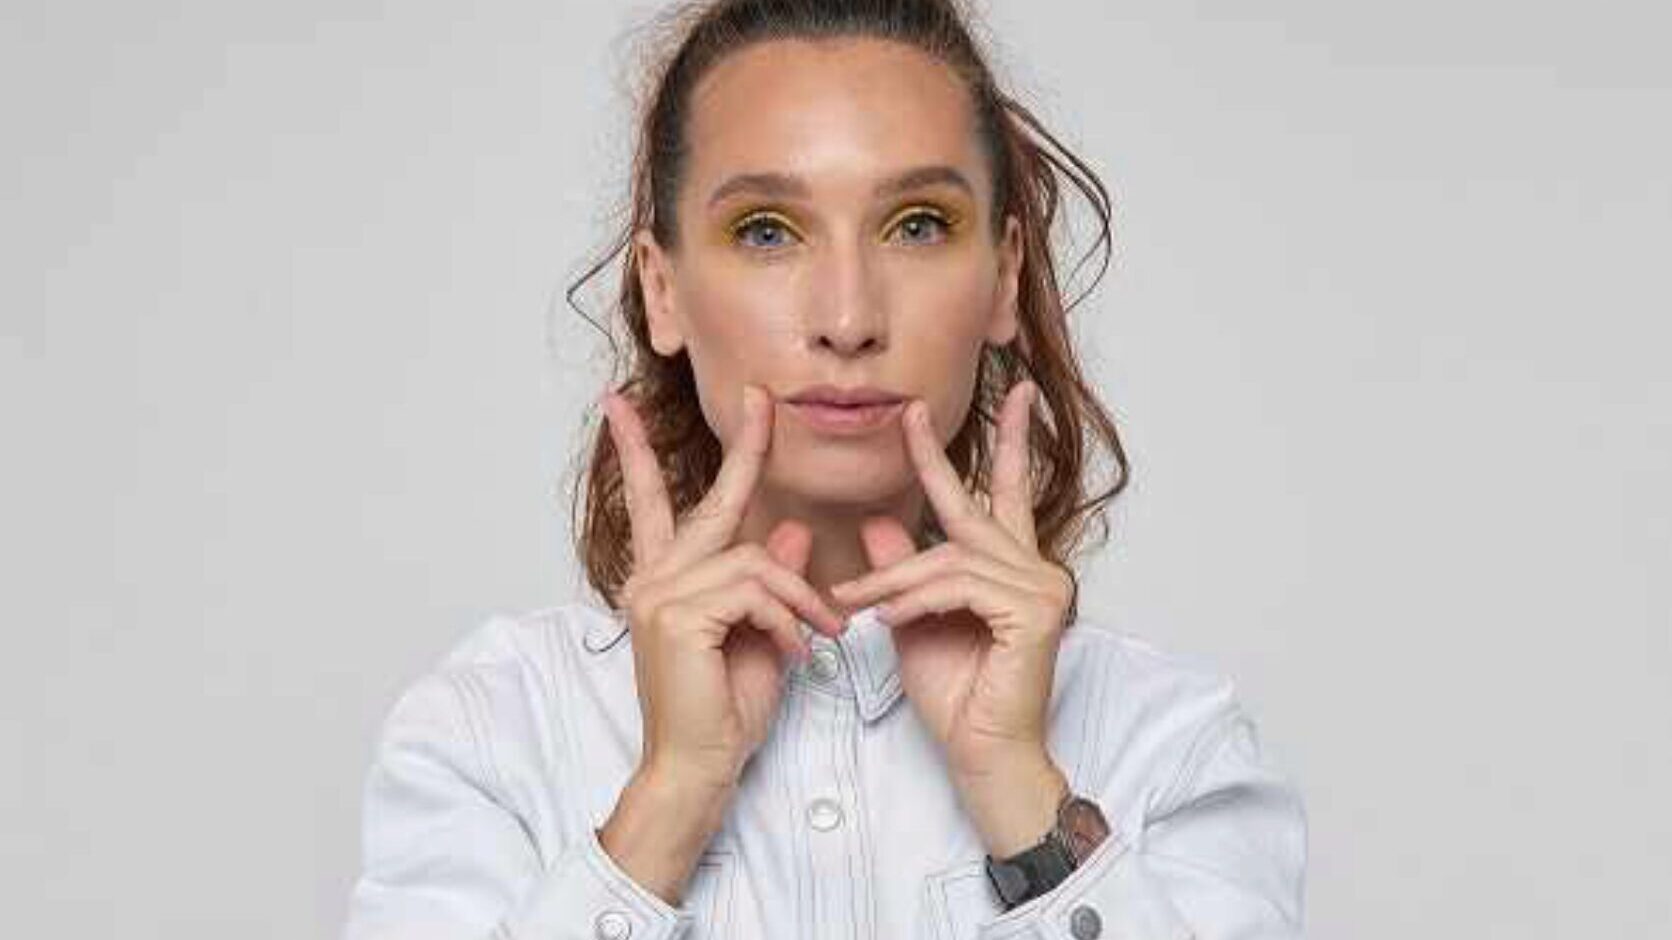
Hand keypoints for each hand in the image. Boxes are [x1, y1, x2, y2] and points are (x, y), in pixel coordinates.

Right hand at [603, 383, 845, 791]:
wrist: (697, 767)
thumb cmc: (724, 710)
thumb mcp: (760, 634)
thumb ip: (768, 582)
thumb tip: (789, 531)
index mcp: (665, 580)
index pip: (654, 503)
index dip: (641, 454)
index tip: (623, 408)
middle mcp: (653, 578)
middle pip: (707, 501)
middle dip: (743, 448)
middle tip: (763, 400)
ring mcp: (660, 594)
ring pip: (753, 560)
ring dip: (800, 596)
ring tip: (823, 633)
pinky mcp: (678, 615)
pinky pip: (755, 590)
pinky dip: (788, 618)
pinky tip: (797, 652)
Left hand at [830, 381, 1075, 783]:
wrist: (981, 752)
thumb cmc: (956, 694)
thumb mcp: (912, 619)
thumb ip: (902, 569)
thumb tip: (878, 519)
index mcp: (1011, 567)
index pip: (1005, 494)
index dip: (1005, 443)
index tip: (1009, 395)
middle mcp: (1035, 569)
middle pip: (973, 508)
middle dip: (939, 458)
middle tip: (908, 412)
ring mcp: (1042, 588)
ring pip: (951, 556)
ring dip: (896, 578)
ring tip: (856, 603)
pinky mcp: (1034, 612)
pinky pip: (958, 586)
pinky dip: (917, 599)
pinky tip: (893, 620)